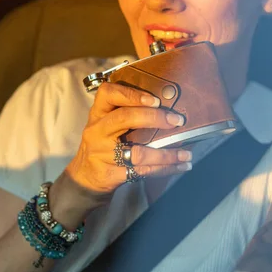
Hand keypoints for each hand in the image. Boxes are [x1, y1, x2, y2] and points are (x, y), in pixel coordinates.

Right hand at [66, 82, 192, 193]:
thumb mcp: (105, 125)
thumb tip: (167, 107)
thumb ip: (126, 114)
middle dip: (154, 118)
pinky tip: (180, 166)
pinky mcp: (111, 174)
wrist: (85, 177)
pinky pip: (142, 171)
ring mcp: (102, 154)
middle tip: (177, 121)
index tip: (155, 100)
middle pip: (125, 118)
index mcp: (97, 114)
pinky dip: (165, 169)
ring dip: (167, 154)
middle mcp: (97, 131)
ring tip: (186, 154)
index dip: (132, 94)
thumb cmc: (103, 145)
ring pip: (139, 152)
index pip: (107, 93)